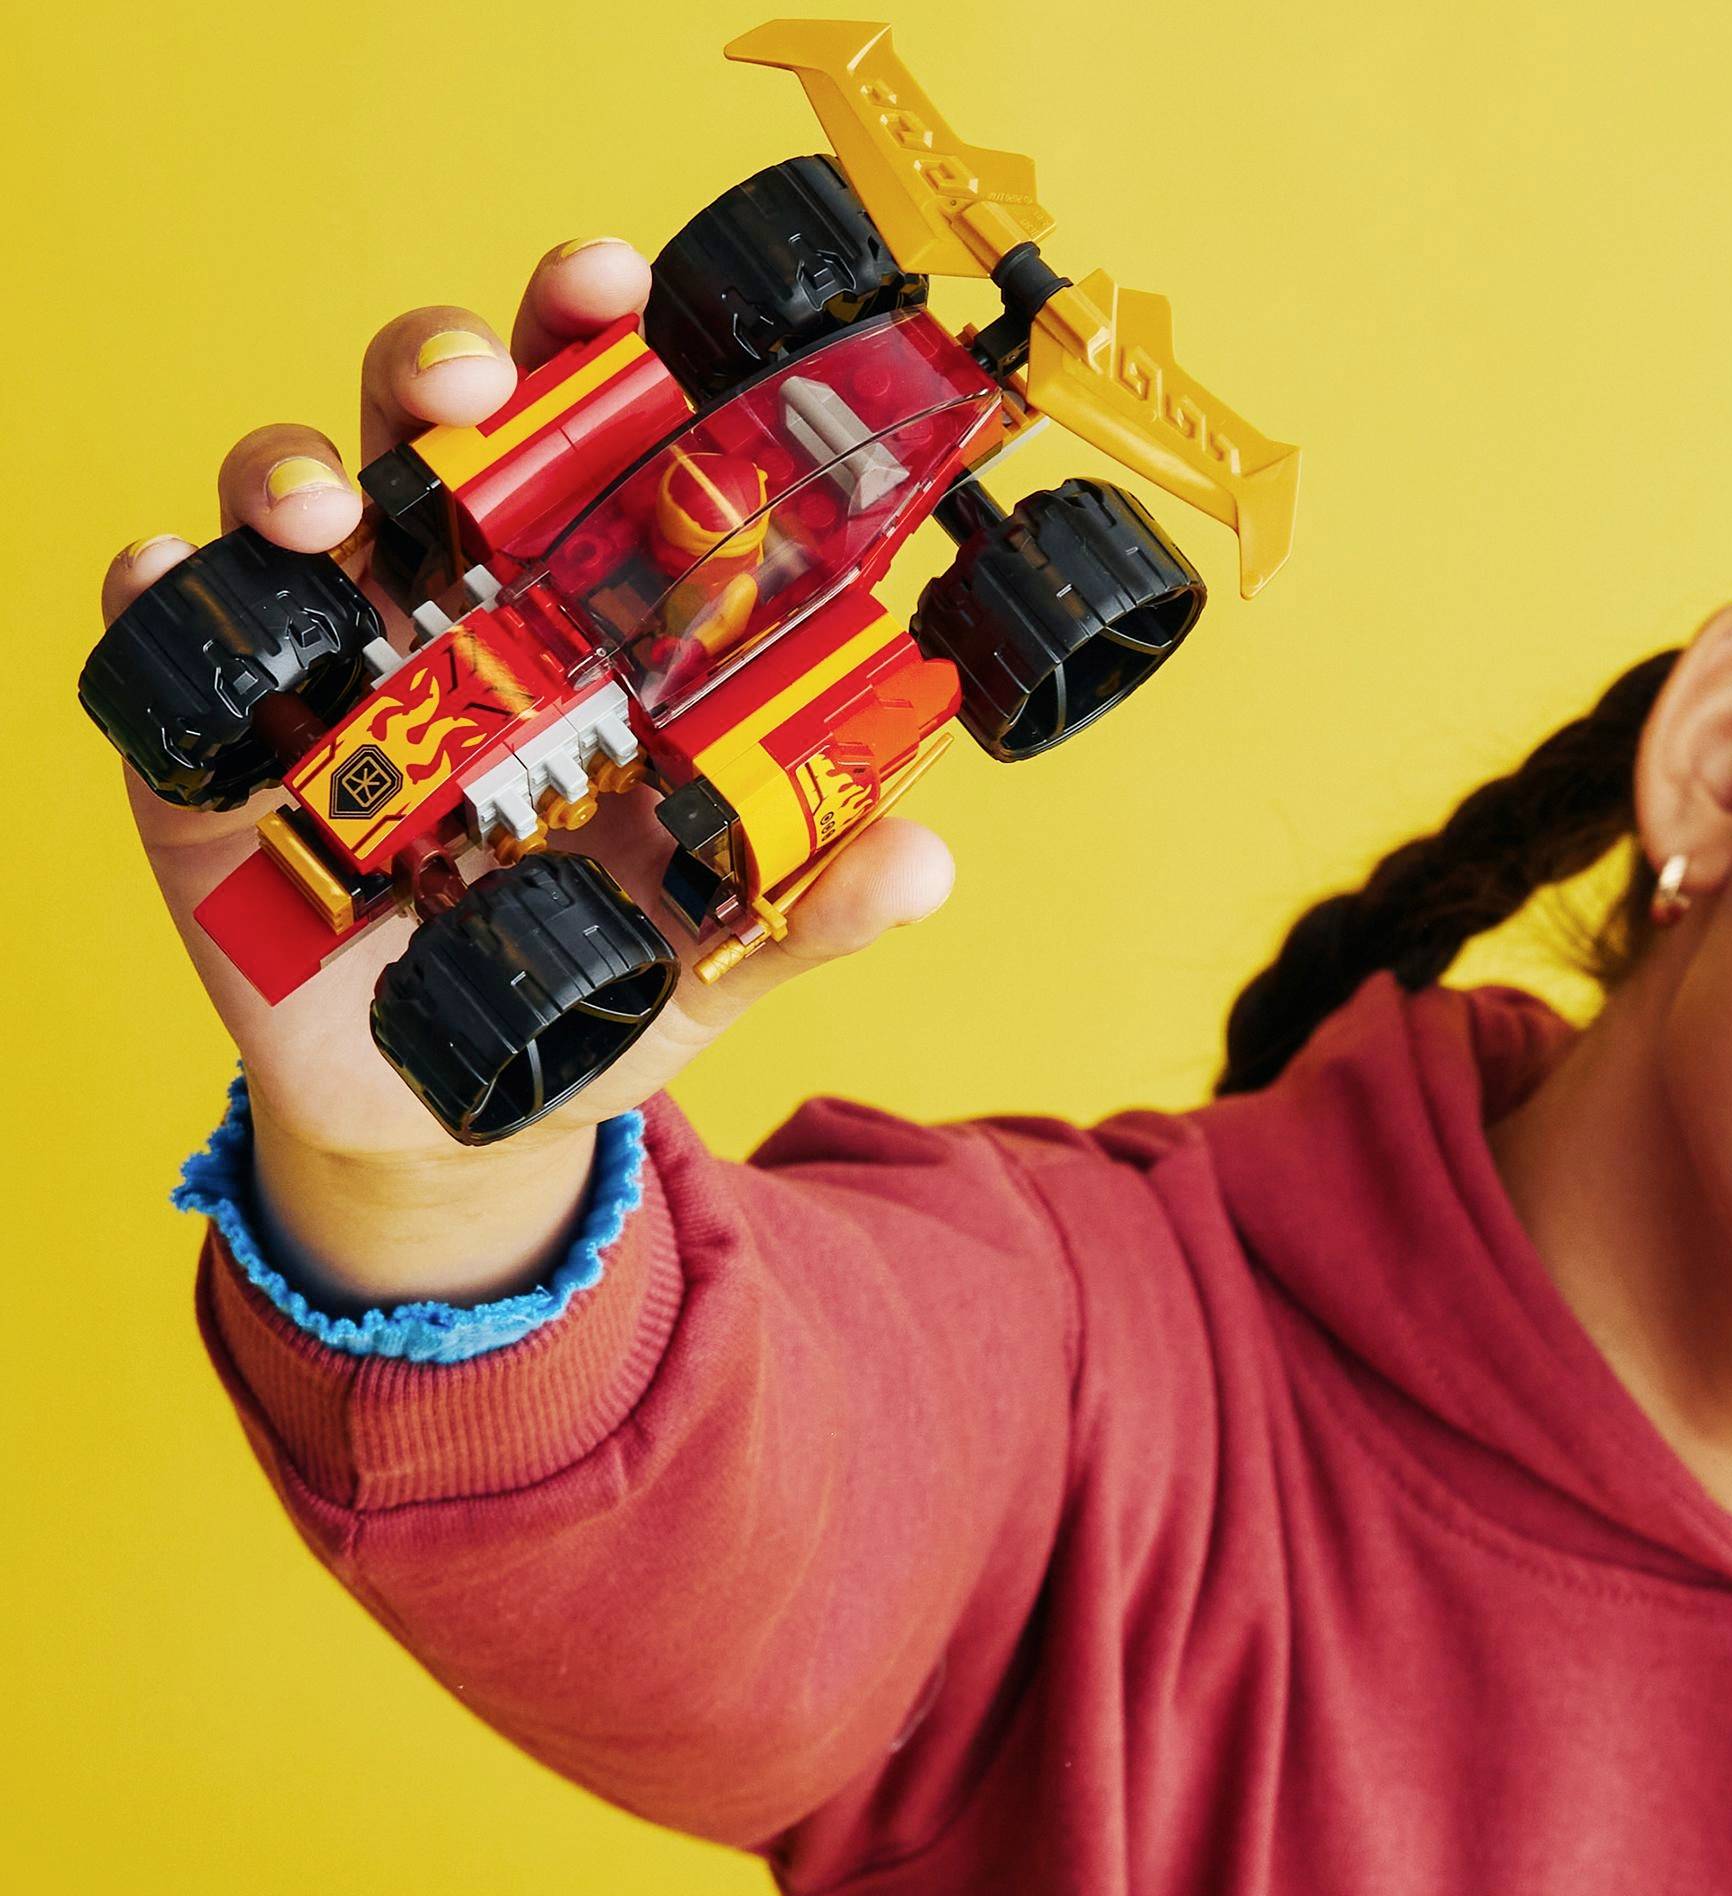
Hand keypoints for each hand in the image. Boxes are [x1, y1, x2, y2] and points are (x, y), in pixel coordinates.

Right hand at [101, 237, 956, 1174]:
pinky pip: (168, 645)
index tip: (621, 291)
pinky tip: (174, 576)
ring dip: (297, 473)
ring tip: (323, 513)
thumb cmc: (593, 1002)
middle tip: (474, 383)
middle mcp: (452, 615)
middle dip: (446, 368)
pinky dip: (162, 598)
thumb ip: (812, 905)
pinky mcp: (216, 753)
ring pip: (293, 508)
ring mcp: (328, 673)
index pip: (590, 451)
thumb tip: (923, 858)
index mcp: (583, 627)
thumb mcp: (714, 955)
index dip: (597, 352)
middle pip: (435, 437)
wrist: (453, 1123)